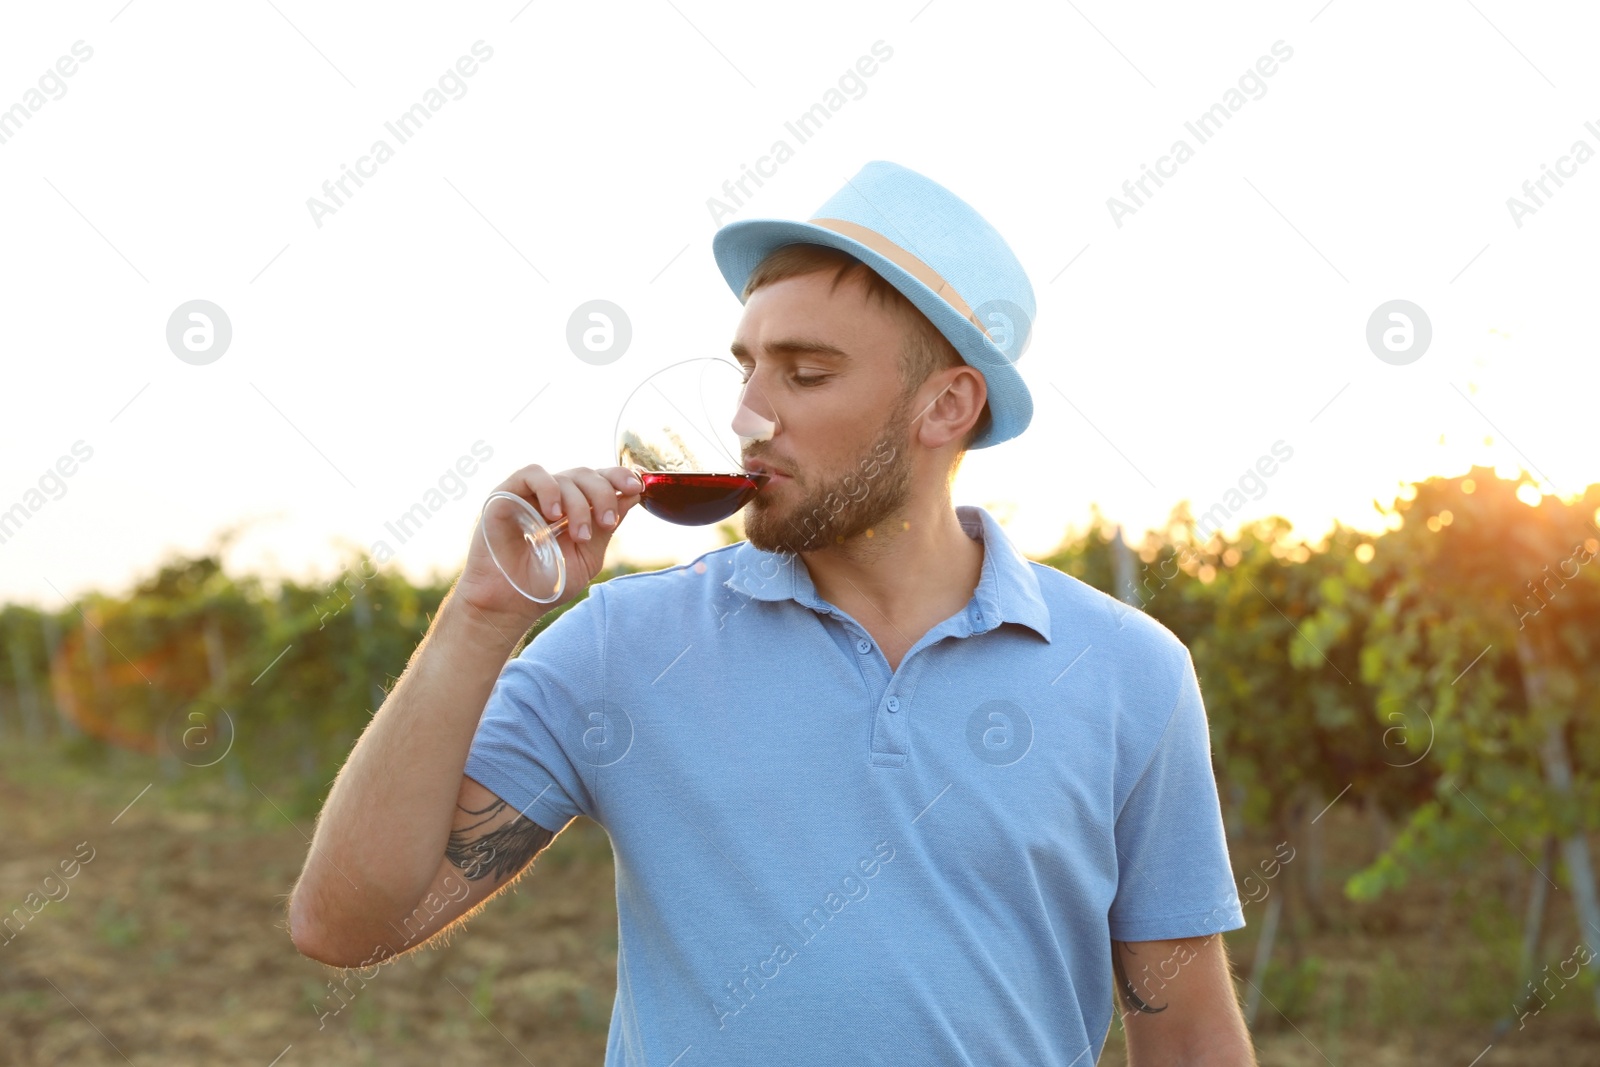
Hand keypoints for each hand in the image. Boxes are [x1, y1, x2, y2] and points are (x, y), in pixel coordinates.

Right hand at [454, 464, 642, 634]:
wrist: (511, 603)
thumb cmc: (548, 583)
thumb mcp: (588, 556)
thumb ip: (606, 527)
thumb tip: (632, 495)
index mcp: (576, 507)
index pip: (600, 479)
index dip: (620, 477)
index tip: (636, 488)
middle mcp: (555, 496)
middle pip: (587, 475)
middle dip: (604, 495)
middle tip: (607, 522)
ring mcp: (531, 494)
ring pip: (565, 477)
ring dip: (579, 504)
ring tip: (579, 535)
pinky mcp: (506, 494)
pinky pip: (531, 475)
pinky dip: (549, 489)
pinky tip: (553, 514)